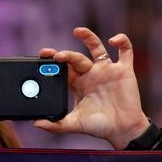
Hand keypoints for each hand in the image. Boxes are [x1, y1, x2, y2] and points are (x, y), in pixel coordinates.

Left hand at [34, 27, 150, 149]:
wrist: (122, 130)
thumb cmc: (100, 126)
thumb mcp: (75, 124)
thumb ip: (56, 125)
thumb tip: (36, 123)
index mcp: (79, 84)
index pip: (64, 68)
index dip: (53, 62)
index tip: (43, 58)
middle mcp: (91, 74)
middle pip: (76, 58)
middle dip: (65, 54)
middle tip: (55, 55)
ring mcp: (107, 70)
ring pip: (97, 48)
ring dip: (88, 37)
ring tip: (77, 31)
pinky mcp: (124, 70)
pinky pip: (125, 51)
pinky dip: (121, 41)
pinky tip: (112, 41)